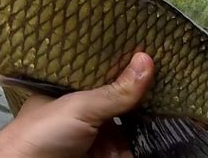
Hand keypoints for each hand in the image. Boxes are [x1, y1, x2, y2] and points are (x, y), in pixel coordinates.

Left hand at [0, 53, 154, 157]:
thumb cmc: (41, 132)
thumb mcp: (78, 107)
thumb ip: (112, 91)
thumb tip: (146, 60)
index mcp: (70, 91)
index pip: (102, 75)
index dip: (124, 69)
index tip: (151, 59)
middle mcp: (83, 111)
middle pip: (119, 102)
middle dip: (139, 100)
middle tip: (166, 88)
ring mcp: (93, 135)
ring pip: (127, 128)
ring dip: (142, 125)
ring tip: (164, 112)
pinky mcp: (101, 155)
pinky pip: (125, 148)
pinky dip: (137, 146)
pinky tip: (152, 135)